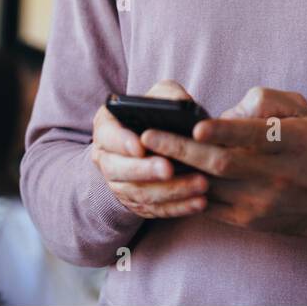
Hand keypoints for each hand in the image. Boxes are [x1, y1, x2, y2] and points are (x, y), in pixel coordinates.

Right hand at [90, 79, 209, 219]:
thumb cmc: (158, 114)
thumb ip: (169, 95)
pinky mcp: (136, 204)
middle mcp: (106, 158)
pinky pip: (155, 210)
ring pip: (139, 193)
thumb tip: (182, 104)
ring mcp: (119, 184)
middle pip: (119, 169)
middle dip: (145, 170)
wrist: (155, 144)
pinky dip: (178, 208)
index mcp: (107, 128)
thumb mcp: (160, 95)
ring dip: (170, 191)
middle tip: (168, 169)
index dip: (122, 142)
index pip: (108, 136)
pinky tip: (199, 203)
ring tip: (199, 184)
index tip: (140, 146)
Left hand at [139, 86, 306, 241]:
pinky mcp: (249, 220)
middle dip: (180, 150)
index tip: (195, 125)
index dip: (223, 131)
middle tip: (148, 137)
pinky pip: (210, 206)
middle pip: (221, 164)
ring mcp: (260, 201)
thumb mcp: (301, 110)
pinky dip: (186, 191)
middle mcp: (275, 174)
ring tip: (147, 157)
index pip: (252, 136)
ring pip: (210, 187)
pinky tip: (167, 178)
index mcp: (290, 141)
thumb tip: (227, 113)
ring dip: (176, 173)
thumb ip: (266, 101)